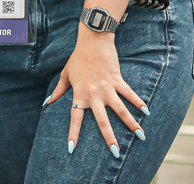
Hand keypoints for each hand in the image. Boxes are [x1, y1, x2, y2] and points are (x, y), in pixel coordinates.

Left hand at [44, 29, 147, 156]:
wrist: (92, 41)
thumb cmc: (77, 58)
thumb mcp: (66, 74)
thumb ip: (59, 91)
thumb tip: (47, 103)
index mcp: (79, 94)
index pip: (75, 118)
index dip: (73, 133)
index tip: (72, 148)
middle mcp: (93, 95)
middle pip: (102, 121)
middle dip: (109, 138)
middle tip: (116, 152)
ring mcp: (106, 88)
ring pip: (120, 110)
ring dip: (131, 123)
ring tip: (141, 136)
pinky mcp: (117, 80)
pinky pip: (129, 94)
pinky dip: (138, 103)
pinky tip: (146, 112)